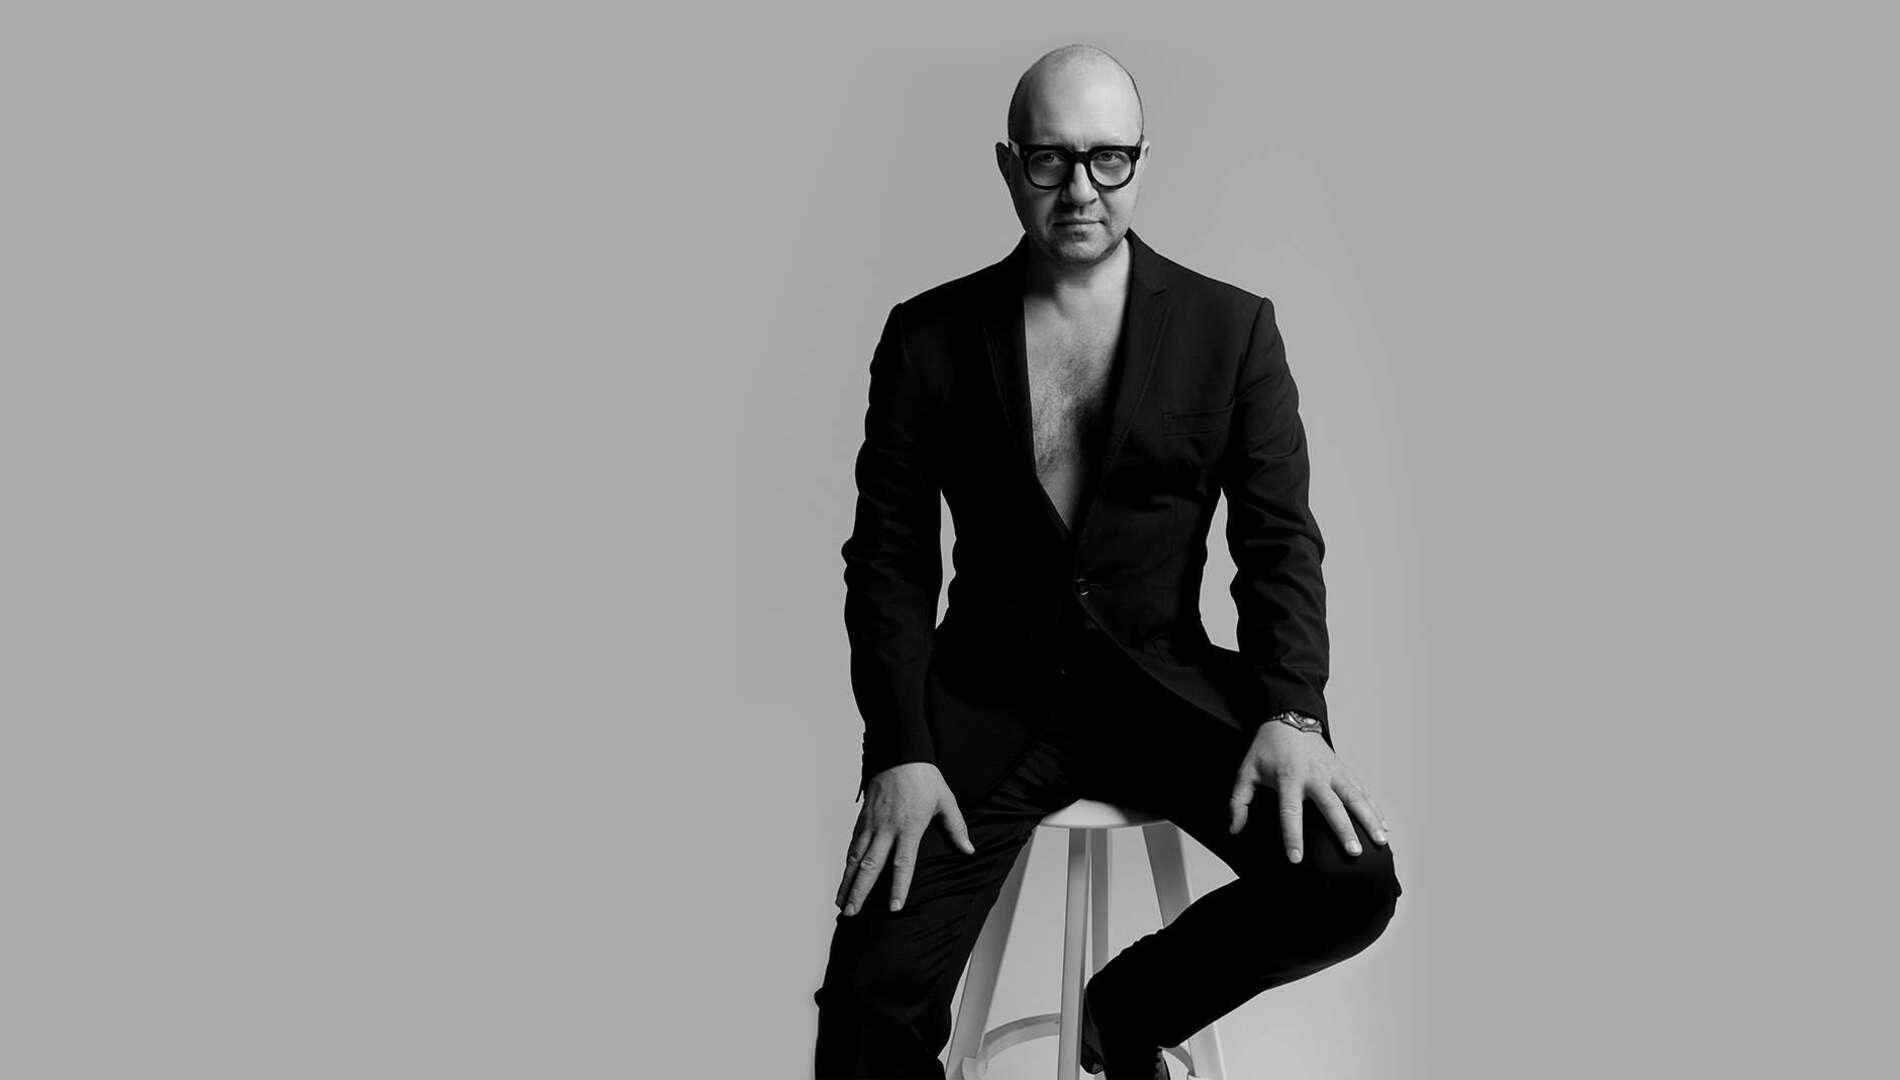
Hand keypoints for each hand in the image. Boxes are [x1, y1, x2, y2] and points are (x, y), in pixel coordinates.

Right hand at [835, 762, 974, 915]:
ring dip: (847, 882)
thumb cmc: (925, 779)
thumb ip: (956, 829)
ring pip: (856, 858)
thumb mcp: (946, 801)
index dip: (898, 887)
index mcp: (909, 827)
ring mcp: (871, 824)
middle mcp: (886, 829)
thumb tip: (969, 851)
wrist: (900, 754)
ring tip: (842, 903)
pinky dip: (848, 864)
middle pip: (870, 866)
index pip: (903, 863)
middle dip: (859, 891)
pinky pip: (853, 845)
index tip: (893, 907)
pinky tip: (844, 878)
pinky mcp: (863, 818)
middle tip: (851, 913)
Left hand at [1228, 721, 1389, 862]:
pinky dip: (1374, 808)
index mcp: (1288, 778)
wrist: (1290, 719)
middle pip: (1331, 806)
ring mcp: (1333, 772)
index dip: (1292, 836)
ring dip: (1368, 819)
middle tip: (1354, 853)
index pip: (1290, 812)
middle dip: (1343, 830)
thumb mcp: (1246, 771)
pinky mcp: (1344, 770)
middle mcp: (1314, 776)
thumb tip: (1234, 830)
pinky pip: (1362, 791)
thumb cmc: (1267, 749)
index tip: (1296, 859)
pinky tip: (1384, 826)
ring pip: (1355, 798)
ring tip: (1381, 840)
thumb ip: (1239, 802)